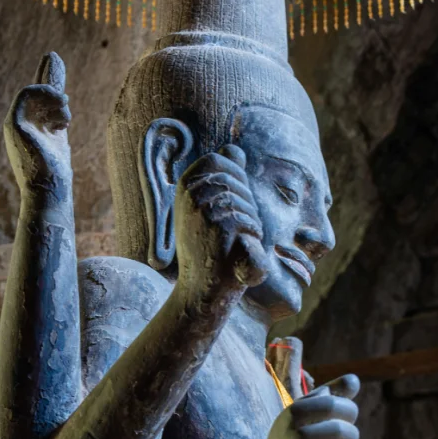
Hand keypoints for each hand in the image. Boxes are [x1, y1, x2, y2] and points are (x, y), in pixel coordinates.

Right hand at [4, 52, 71, 195]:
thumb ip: (58, 120)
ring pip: (34, 92)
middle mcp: (23, 125)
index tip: (54, 64)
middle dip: (46, 74)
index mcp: (34, 130)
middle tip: (53, 55)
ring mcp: (16, 123)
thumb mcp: (60, 139)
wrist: (48, 191)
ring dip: (54, 96)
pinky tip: (59, 99)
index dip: (47, 81)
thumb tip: (63, 102)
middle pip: (34, 93)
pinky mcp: (13, 123)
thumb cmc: (56, 175)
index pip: (39, 101)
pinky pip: (26, 94)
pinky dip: (43, 92)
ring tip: (66, 111)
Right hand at [175, 144, 269, 295]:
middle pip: (238, 182)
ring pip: (248, 206)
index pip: (222, 159)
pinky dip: (251, 243)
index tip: (226, 205)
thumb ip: (223, 175)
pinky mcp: (221, 232)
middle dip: (243, 206)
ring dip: (247, 226)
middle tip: (227, 232)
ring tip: (229, 244)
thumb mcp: (208, 206)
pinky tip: (235, 253)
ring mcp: (205, 212)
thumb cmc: (208, 247)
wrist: (202, 289)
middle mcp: (192, 194)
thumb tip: (233, 149)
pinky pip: (251, 226)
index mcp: (186, 183)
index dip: (233, 179)